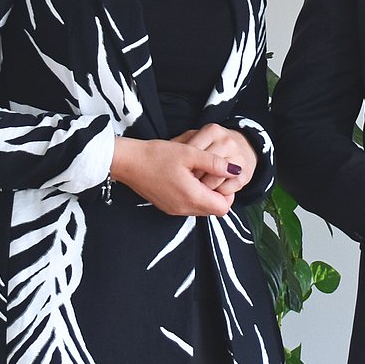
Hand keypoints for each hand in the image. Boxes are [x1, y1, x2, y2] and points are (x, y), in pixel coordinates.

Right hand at [110, 137, 236, 216]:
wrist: (128, 162)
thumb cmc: (156, 155)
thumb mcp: (190, 153)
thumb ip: (215, 163)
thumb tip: (236, 170)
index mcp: (192, 197)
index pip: (224, 207)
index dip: (228, 192)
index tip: (222, 175)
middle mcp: (184, 209)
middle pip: (214, 210)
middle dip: (218, 193)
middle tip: (212, 172)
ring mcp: (174, 210)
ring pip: (202, 209)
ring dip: (206, 194)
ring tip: (199, 173)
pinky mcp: (167, 207)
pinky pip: (189, 206)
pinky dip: (194, 195)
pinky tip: (186, 177)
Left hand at [171, 124, 256, 196]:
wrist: (244, 147)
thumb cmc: (214, 144)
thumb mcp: (197, 138)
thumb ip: (181, 143)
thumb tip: (166, 149)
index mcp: (212, 130)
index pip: (192, 151)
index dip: (183, 166)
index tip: (178, 173)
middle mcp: (227, 142)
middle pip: (203, 167)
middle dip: (193, 179)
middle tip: (186, 184)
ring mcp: (238, 158)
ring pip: (215, 180)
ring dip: (204, 189)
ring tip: (197, 189)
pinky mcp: (246, 174)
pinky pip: (228, 190)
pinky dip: (218, 193)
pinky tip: (212, 191)